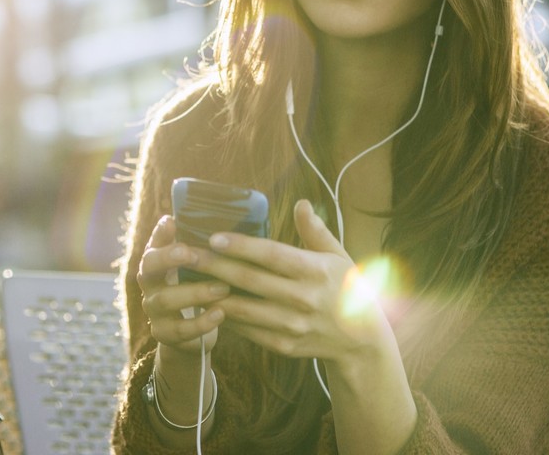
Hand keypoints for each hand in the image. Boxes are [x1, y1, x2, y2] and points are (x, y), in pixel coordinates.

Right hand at [136, 214, 229, 355]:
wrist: (191, 333)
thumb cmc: (198, 288)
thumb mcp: (198, 268)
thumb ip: (202, 248)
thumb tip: (223, 222)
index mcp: (157, 263)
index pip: (153, 243)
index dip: (160, 234)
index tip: (172, 221)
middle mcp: (150, 284)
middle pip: (148, 268)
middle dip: (168, 258)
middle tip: (190, 253)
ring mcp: (154, 310)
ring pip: (166, 299)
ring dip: (195, 292)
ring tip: (222, 287)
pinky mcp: (164, 334)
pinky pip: (180, 329)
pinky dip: (202, 322)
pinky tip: (220, 313)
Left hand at [192, 200, 394, 366]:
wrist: (361, 340)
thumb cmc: (346, 289)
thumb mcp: (338, 257)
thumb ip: (316, 232)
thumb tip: (300, 204)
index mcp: (315, 272)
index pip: (272, 256)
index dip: (241, 246)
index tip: (213, 237)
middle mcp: (302, 299)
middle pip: (250, 280)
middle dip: (215, 266)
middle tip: (187, 254)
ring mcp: (291, 325)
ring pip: (243, 308)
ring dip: (213, 294)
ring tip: (190, 278)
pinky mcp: (283, 345)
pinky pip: (247, 330)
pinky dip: (226, 317)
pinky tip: (208, 303)